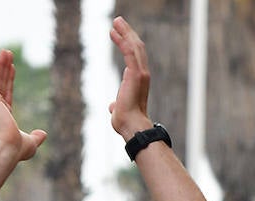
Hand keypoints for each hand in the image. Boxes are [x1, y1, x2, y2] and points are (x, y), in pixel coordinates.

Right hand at [0, 50, 46, 159]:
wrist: (9, 147)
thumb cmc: (18, 148)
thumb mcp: (31, 142)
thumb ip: (36, 136)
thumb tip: (43, 134)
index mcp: (4, 115)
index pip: (7, 92)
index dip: (9, 79)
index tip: (11, 68)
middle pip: (2, 82)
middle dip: (4, 68)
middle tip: (7, 54)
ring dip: (1, 64)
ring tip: (5, 51)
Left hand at [108, 17, 153, 140]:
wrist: (132, 126)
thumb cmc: (126, 121)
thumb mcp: (120, 109)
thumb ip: (117, 105)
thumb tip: (112, 107)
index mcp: (139, 80)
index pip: (134, 57)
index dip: (127, 44)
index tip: (118, 34)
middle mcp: (142, 74)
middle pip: (137, 48)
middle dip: (128, 33)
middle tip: (118, 21)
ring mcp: (141, 73)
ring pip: (134, 47)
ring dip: (125, 32)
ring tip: (116, 21)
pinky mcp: (136, 73)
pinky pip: (129, 52)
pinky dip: (122, 40)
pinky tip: (114, 32)